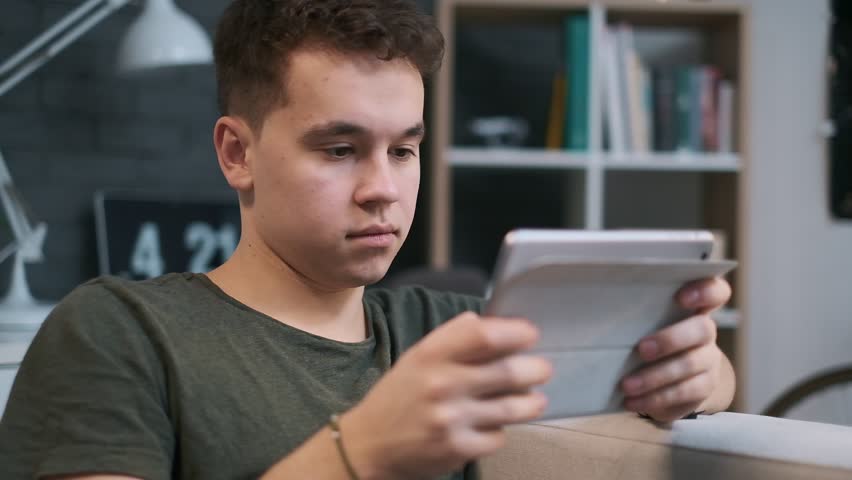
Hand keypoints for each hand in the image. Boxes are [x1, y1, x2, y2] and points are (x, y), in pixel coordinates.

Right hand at [342, 312, 552, 478]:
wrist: (368, 444)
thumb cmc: (398, 397)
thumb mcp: (417, 358)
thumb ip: (452, 339)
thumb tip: (489, 322)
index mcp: (431, 355)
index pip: (484, 336)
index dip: (515, 333)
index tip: (530, 334)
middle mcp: (441, 384)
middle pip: (507, 372)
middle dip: (534, 369)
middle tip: (542, 368)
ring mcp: (451, 419)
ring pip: (511, 407)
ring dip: (530, 402)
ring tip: (534, 399)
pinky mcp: (457, 449)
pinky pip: (498, 436)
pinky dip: (500, 430)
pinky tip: (493, 424)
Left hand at [620, 277, 733, 421]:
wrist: (670, 379)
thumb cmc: (648, 337)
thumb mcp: (644, 322)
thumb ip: (635, 311)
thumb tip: (598, 305)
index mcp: (694, 307)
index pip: (716, 291)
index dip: (704, 291)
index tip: (681, 296)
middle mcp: (706, 331)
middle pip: (702, 329)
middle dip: (670, 339)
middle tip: (641, 349)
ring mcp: (708, 359)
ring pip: (690, 365)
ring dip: (655, 376)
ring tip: (627, 385)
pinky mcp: (704, 387)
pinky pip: (684, 392)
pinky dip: (656, 398)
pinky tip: (633, 401)